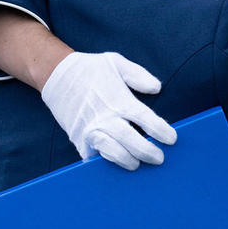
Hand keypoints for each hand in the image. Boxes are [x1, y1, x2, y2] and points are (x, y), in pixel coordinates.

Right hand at [41, 52, 176, 169]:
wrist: (55, 75)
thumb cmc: (89, 69)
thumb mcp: (116, 62)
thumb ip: (138, 75)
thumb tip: (157, 87)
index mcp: (118, 99)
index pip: (144, 118)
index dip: (160, 130)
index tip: (172, 139)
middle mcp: (105, 116)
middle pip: (130, 140)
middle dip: (147, 151)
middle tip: (160, 158)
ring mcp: (90, 129)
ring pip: (111, 151)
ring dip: (125, 160)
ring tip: (137, 165)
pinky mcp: (78, 138)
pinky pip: (92, 156)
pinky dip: (103, 163)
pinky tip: (115, 166)